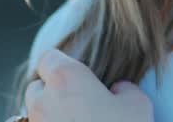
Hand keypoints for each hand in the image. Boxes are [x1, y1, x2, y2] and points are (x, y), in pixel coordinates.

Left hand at [24, 47, 153, 121]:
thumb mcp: (138, 104)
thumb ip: (124, 89)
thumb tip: (117, 90)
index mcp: (67, 79)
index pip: (49, 58)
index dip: (61, 62)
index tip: (77, 72)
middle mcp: (44, 101)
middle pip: (36, 87)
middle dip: (51, 91)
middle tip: (77, 101)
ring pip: (34, 114)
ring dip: (49, 115)